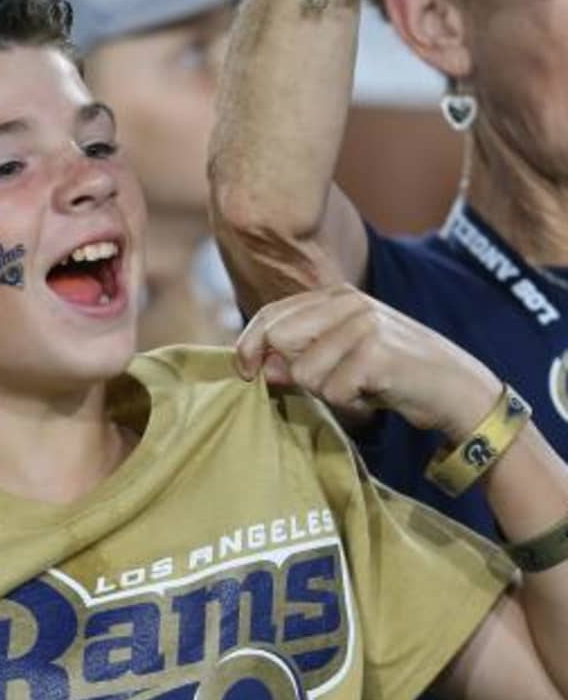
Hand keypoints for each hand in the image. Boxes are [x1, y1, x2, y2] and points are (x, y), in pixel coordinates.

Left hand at [235, 285, 501, 440]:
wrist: (456, 388)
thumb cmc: (390, 374)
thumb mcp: (339, 356)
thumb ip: (298, 355)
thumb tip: (260, 368)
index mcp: (335, 296)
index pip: (269, 315)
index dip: (248, 345)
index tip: (244, 371)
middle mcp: (348, 302)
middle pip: (278, 340)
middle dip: (293, 373)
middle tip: (329, 382)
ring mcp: (363, 324)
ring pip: (304, 372)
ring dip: (327, 392)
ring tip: (360, 386)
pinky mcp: (376, 353)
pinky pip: (333, 391)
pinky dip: (351, 404)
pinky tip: (376, 393)